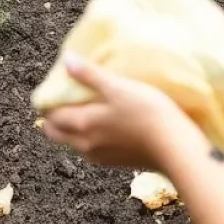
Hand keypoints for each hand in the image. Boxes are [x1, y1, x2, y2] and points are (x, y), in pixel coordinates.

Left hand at [42, 54, 200, 170]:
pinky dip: (90, 135)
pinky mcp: (116, 162)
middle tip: (65, 98)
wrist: (175, 148)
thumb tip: (66, 61)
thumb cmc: (146, 113)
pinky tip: (106, 122)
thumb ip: (90, 75)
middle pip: (57, 133)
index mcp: (82, 125)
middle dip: (55, 117)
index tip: (54, 87)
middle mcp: (85, 145)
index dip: (47, 102)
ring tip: (86, 106)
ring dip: (73, 127)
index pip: (50, 116)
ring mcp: (101, 156)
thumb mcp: (117, 87)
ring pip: (75, 142)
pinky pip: (92, 148)